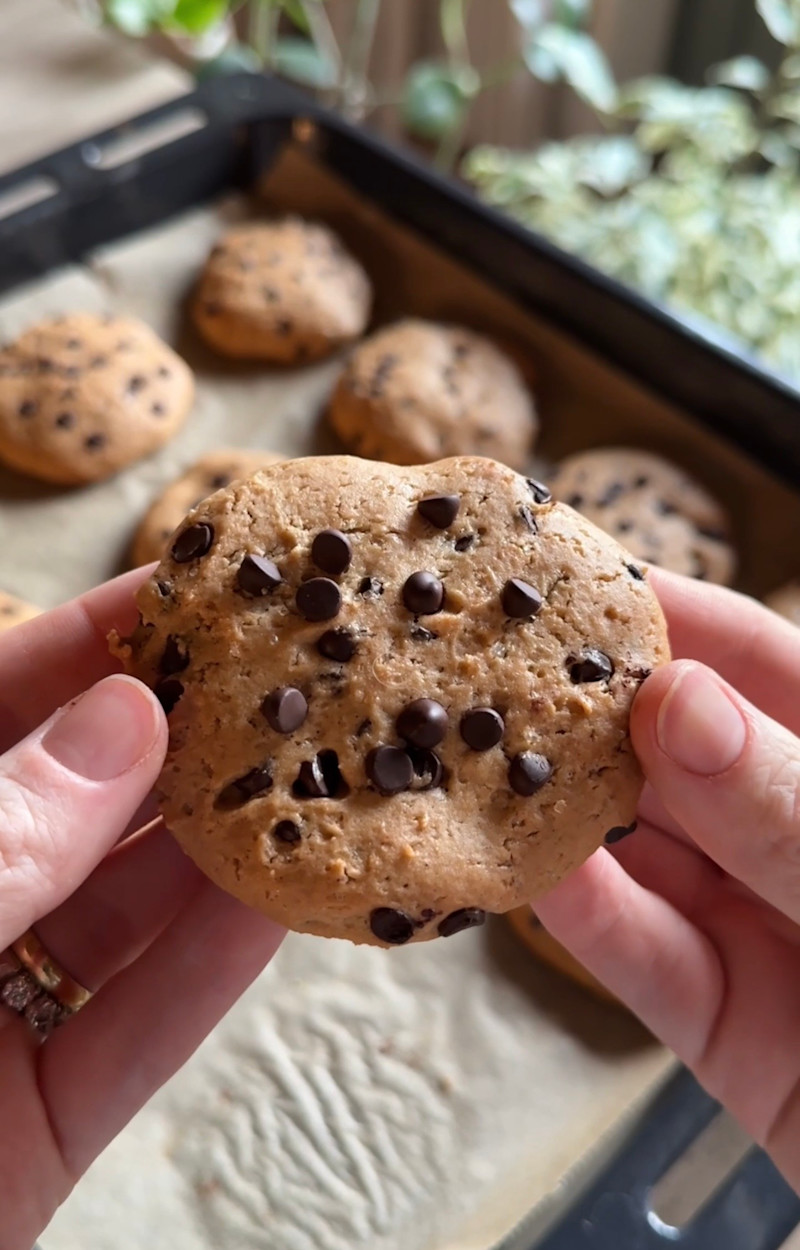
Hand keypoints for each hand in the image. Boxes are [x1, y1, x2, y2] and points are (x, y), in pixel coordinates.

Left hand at [0, 570, 283, 1249]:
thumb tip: (122, 724)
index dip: (87, 640)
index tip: (191, 588)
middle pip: (78, 802)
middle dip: (182, 738)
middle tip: (287, 678)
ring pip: (123, 912)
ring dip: (220, 850)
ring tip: (315, 776)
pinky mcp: (36, 1125)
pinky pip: (137, 1032)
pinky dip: (210, 972)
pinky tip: (284, 904)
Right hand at [536, 568, 799, 1190]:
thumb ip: (788, 806)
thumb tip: (683, 706)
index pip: (760, 668)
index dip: (672, 621)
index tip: (580, 584)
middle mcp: (794, 836)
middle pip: (678, 754)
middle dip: (589, 711)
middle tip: (496, 671)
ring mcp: (757, 922)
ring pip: (641, 850)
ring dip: (560, 808)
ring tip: (482, 758)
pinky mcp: (718, 1018)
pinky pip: (636, 952)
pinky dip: (575, 912)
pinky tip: (522, 866)